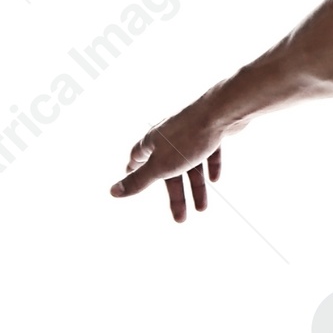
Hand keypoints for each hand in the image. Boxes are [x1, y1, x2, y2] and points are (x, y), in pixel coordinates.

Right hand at [110, 102, 226, 221]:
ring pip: (190, 165)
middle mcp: (169, 136)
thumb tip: (112, 192)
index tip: (130, 176)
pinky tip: (215, 179)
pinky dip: (210, 166)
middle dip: (175, 195)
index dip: (134, 170)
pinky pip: (208, 152)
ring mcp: (190, 133)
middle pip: (169, 170)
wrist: (220, 113)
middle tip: (180, 219)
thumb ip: (138, 181)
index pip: (138, 157)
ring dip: (196, 187)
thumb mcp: (160, 167)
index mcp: (153, 142)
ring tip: (202, 209)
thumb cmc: (188, 139)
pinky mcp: (210, 130)